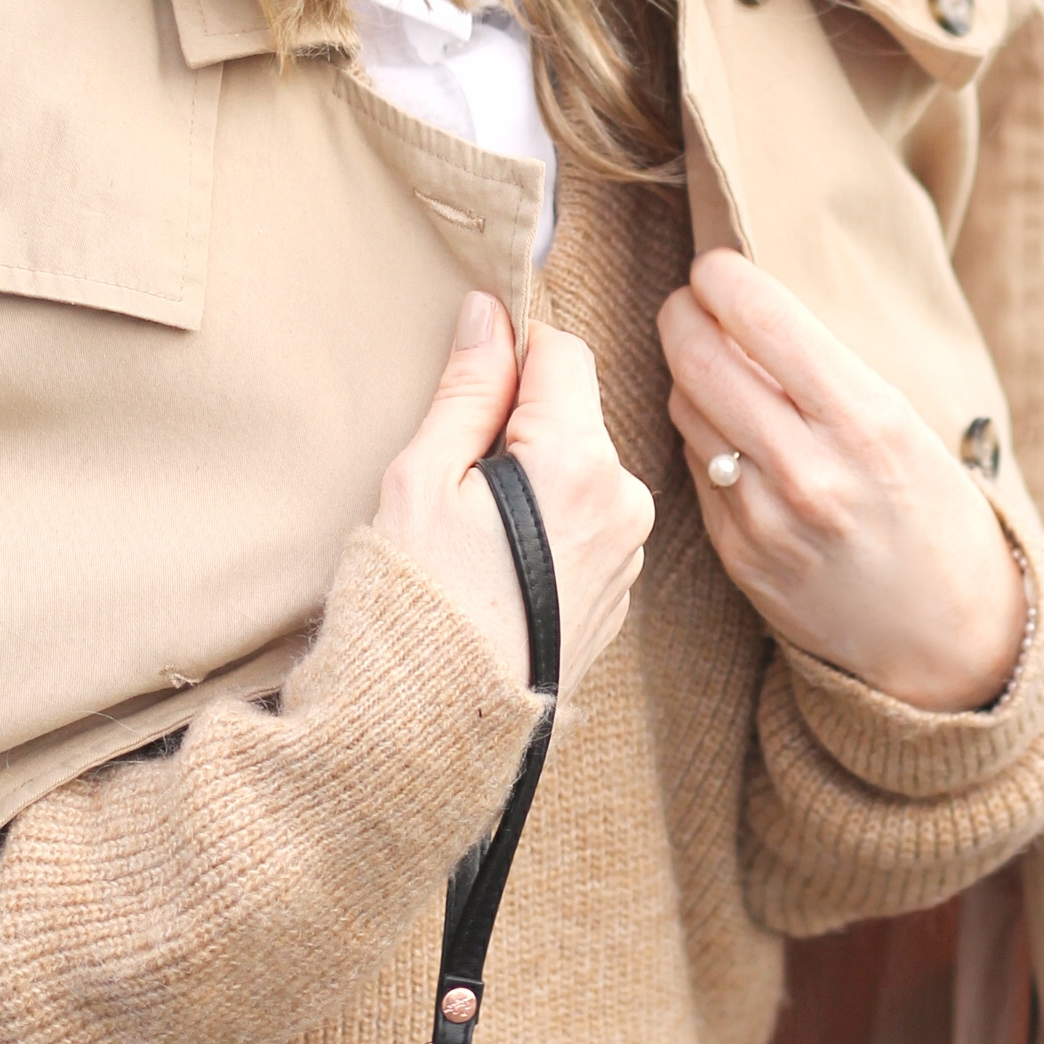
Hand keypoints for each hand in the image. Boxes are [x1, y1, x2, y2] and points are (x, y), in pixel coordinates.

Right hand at [376, 292, 654, 701]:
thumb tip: (489, 312)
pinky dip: (550, 521)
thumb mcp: (422, 480)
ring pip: (583, 465)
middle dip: (518, 421)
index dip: (509, 354)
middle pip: (574, 411)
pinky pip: (590, 518)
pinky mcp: (621, 587)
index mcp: (577, 462)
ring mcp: (629, 549)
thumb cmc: (415, 603)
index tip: (464, 382)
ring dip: (536, 472)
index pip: (562, 353)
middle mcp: (623, 500)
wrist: (435, 731)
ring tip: (474, 532)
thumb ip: (465, 390)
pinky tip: (499, 566)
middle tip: (455, 477)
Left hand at [657, 251, 1026, 712]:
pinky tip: (729, 431)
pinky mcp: (738, 554)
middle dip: (682, 314)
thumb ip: (827, 373)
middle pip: (700, 359)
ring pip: (686, 409)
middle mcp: (810, 469)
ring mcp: (766, 518)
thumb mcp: (906, 424)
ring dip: (687, 374)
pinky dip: (704, 436)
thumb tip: (746, 308)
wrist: (945, 636)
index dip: (721, 277)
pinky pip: (696, 467)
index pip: (763, 320)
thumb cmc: (935, 512)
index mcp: (866, 421)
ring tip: (711, 364)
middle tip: (688, 301)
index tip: (714, 266)